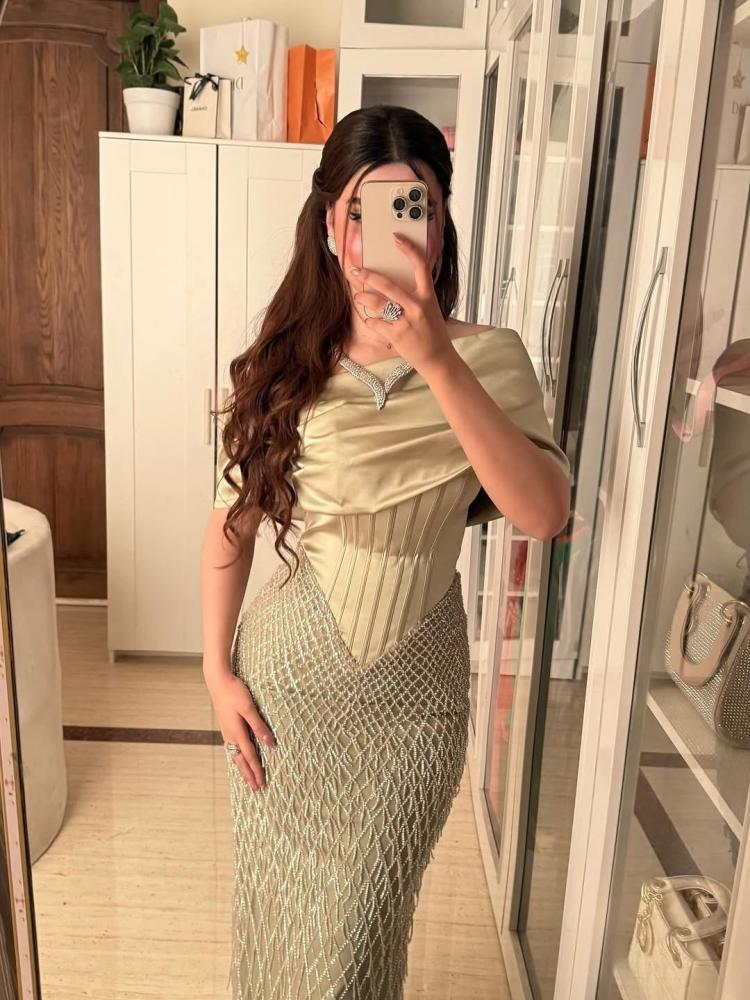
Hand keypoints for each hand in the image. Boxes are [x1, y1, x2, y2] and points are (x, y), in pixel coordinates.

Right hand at [206, 672, 276, 791]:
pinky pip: (232, 747)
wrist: (218, 681)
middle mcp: (231, 735)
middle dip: (249, 775)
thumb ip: (259, 726)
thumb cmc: (235, 692)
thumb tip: (271, 745)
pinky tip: (238, 757)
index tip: (262, 784)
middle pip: (241, 760)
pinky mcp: (226, 726)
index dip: (257, 771)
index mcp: (237, 732)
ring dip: (242, 768)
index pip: (250, 756)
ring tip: (247, 779)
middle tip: (256, 789)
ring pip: (235, 755)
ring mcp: (227, 731)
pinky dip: (237, 757)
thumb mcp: (249, 708)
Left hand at [350, 233, 454, 375]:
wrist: (438, 359)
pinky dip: (370, 320)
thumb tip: (396, 283)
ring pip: (378, 304)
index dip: (409, 250)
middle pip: (388, 285)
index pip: (420, 266)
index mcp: (428, 297)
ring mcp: (406, 322)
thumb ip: (417, 296)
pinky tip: (370, 319)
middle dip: (368, 276)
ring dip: (363, 298)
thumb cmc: (433, 333)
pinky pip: (376, 323)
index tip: (397, 239)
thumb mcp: (431, 309)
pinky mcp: (397, 336)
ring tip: (357, 295)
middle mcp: (417, 307)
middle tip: (355, 270)